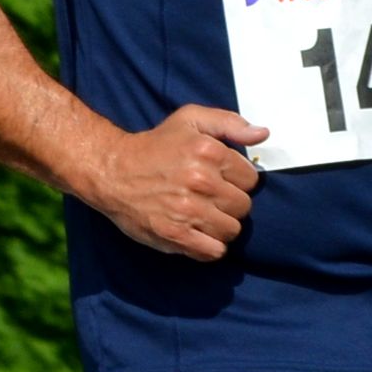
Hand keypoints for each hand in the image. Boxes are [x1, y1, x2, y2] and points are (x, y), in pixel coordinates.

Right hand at [82, 105, 266, 259]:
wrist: (109, 171)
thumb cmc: (153, 147)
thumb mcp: (189, 120)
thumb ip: (229, 122)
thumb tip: (262, 134)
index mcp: (208, 152)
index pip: (250, 179)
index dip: (235, 179)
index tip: (216, 178)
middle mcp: (200, 181)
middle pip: (243, 207)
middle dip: (228, 203)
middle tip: (206, 197)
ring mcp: (187, 210)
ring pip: (231, 230)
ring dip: (219, 225)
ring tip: (200, 215)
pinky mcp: (174, 234)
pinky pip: (213, 251)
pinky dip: (208, 246)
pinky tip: (195, 233)